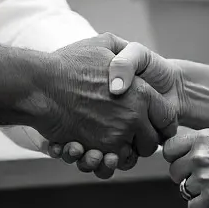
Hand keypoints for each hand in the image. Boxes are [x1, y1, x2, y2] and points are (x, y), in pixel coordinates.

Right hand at [34, 34, 177, 161]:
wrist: (41, 86)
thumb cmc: (68, 64)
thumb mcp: (103, 44)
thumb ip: (123, 51)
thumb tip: (130, 58)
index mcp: (142, 92)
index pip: (167, 117)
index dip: (162, 122)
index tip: (153, 124)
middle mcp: (133, 116)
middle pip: (152, 141)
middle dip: (143, 141)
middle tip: (130, 134)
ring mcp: (116, 135)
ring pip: (132, 156)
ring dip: (124, 152)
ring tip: (111, 142)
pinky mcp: (97, 149)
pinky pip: (111, 163)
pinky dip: (106, 159)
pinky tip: (97, 147)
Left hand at [164, 127, 208, 207]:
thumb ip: (201, 144)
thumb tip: (181, 152)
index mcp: (202, 139)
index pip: (169, 148)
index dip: (175, 157)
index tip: (181, 162)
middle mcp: (199, 156)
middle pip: (174, 171)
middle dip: (185, 176)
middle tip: (202, 177)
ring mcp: (204, 178)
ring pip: (183, 189)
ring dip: (196, 191)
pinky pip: (192, 207)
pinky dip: (202, 207)